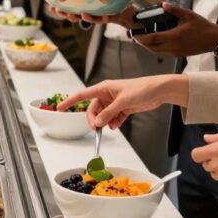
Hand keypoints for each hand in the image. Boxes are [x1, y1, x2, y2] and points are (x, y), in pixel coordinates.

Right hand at [46, 3, 140, 27]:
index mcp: (85, 3)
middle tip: (57, 10)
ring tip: (72, 14)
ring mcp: (98, 15)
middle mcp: (90, 11)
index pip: (70, 5)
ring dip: (77, 17)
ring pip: (85, 18)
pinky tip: (88, 15)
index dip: (59, 6)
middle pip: (74, 14)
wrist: (129, 7)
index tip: (49, 6)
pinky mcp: (107, 18)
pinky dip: (95, 18)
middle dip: (64, 13)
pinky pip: (100, 19)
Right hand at [58, 74, 189, 130]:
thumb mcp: (122, 102)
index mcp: (103, 88)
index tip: (59, 108)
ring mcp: (114, 102)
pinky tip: (118, 125)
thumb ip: (108, 113)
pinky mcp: (123, 108)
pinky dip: (114, 123)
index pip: (82, 95)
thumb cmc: (141, 89)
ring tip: (111, 126)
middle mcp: (107, 95)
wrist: (158, 91)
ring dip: (105, 122)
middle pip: (93, 109)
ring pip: (103, 115)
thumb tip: (96, 123)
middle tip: (96, 129)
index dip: (70, 101)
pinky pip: (113, 118)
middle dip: (94, 119)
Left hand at [133, 2, 217, 56]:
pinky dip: (157, 49)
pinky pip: (164, 53)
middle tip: (136, 38)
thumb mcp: (188, 15)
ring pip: (158, 52)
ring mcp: (176, 52)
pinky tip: (156, 44)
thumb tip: (163, 4)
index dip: (142, 38)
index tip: (135, 36)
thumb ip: (175, 10)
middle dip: (143, 44)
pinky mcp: (179, 55)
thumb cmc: (202, 26)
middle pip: (153, 47)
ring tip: (143, 41)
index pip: (153, 38)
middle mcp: (173, 46)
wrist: (214, 39)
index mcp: (174, 36)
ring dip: (149, 47)